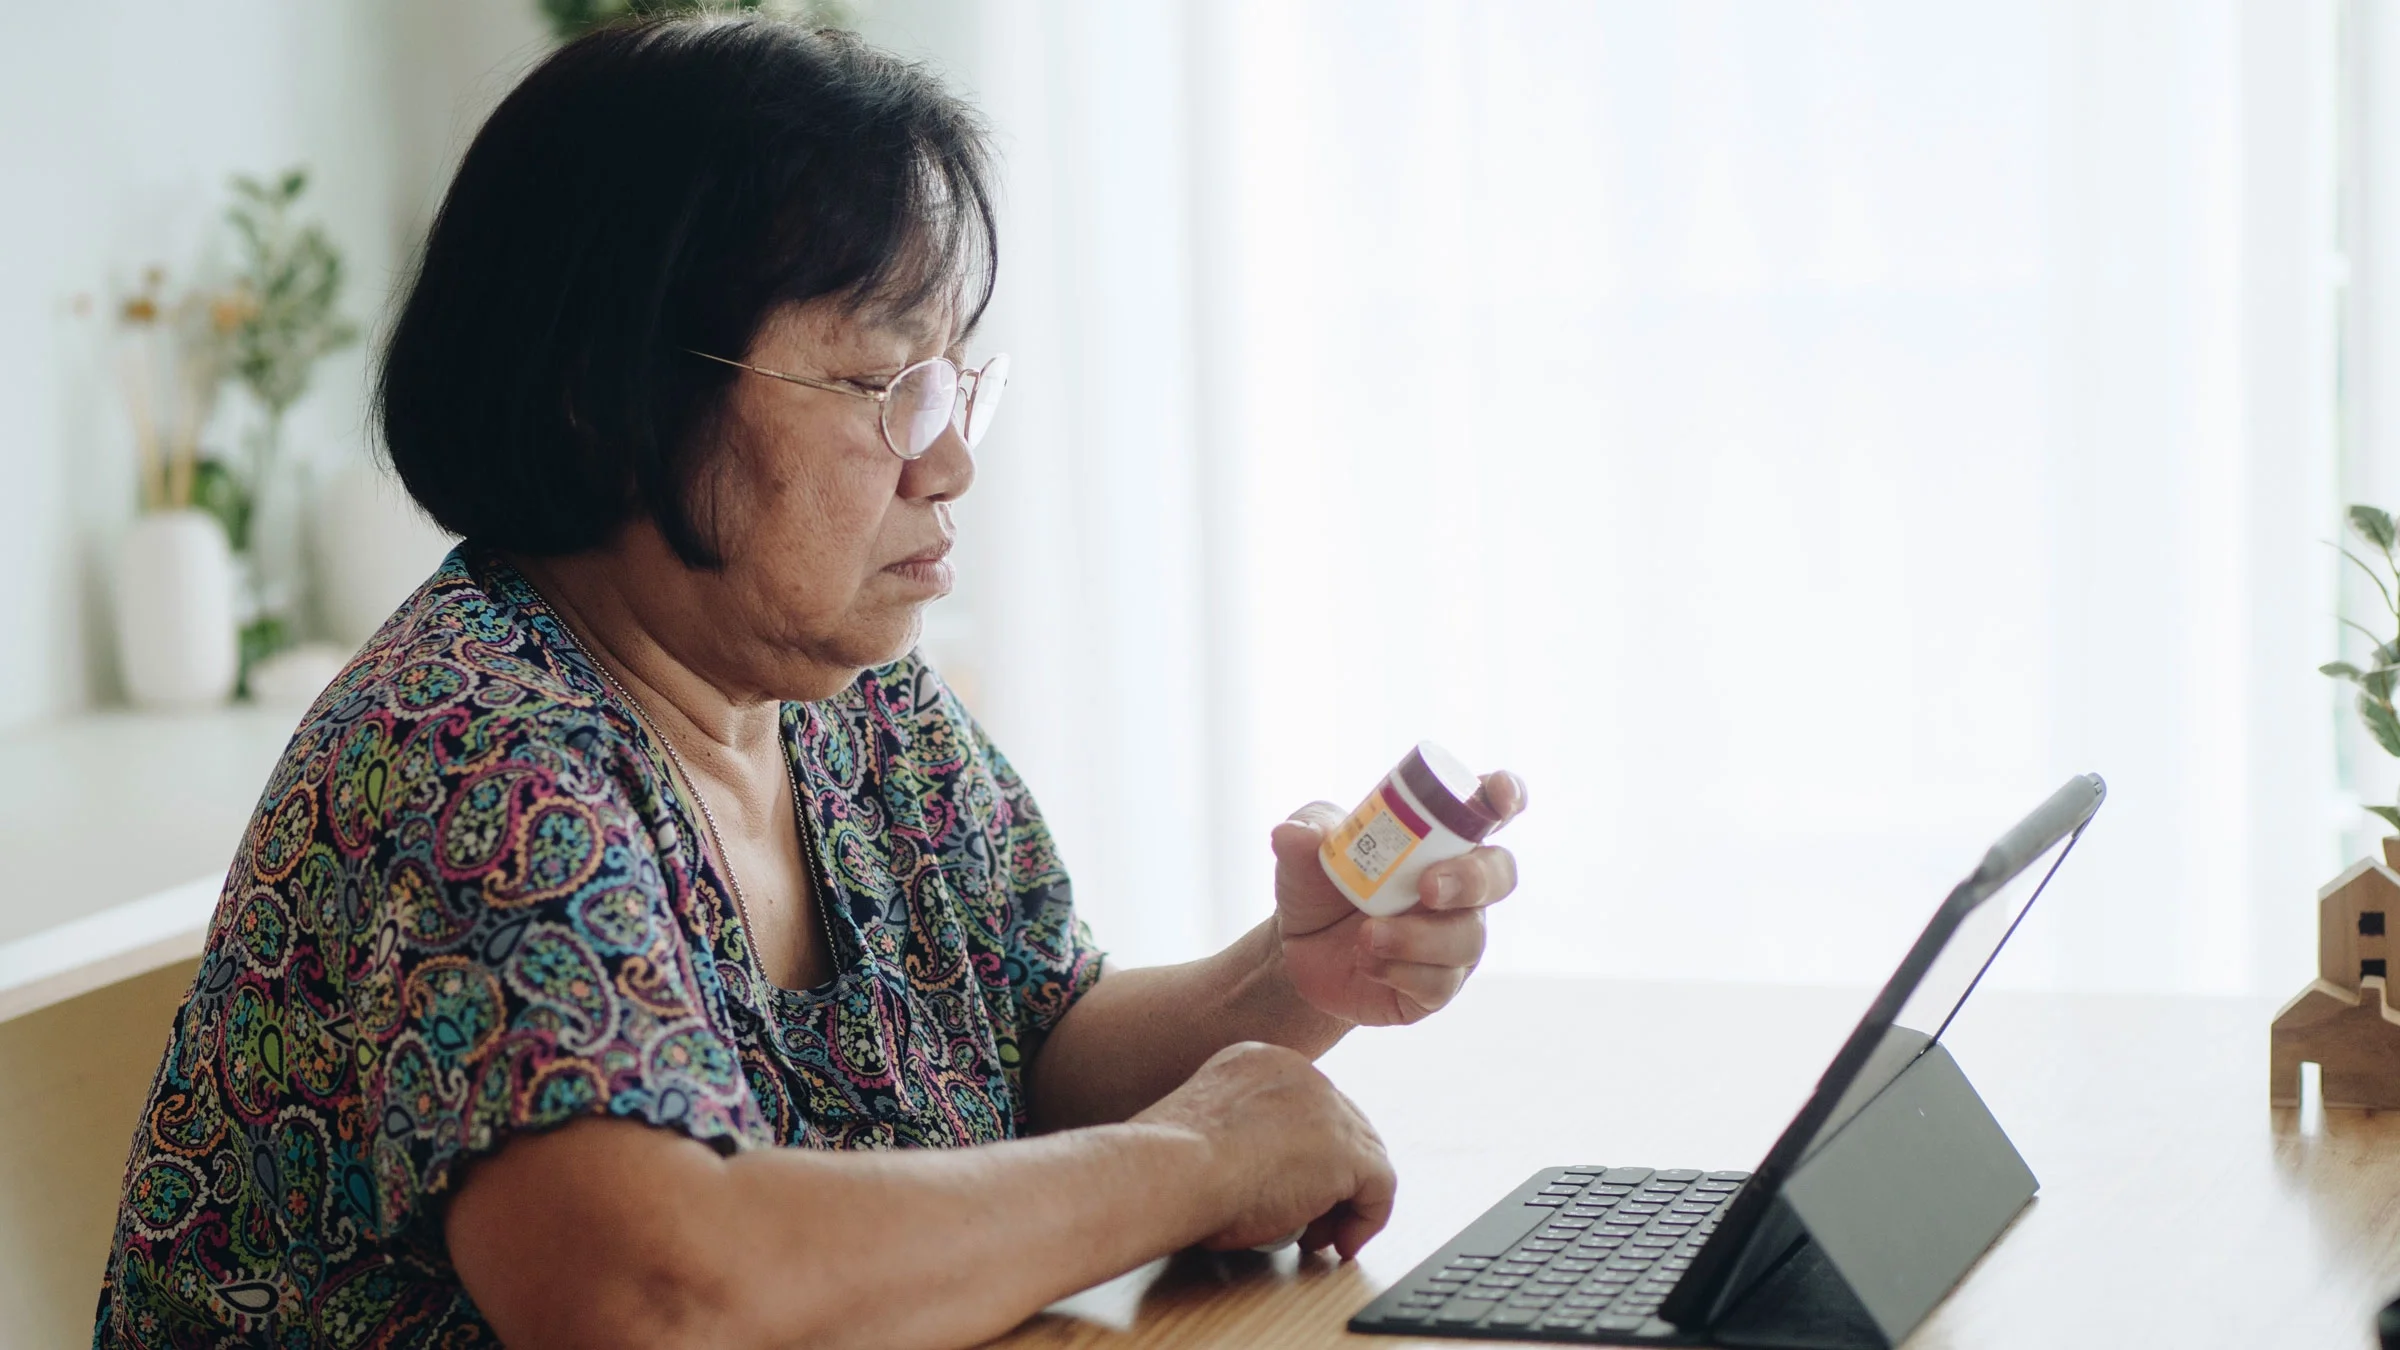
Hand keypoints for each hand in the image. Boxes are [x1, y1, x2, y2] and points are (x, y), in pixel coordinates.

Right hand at [1134, 1041, 1395, 1257]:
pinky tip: (1341, 1244)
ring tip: (1318, 1237)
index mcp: (1261, 1060)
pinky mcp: (1346, 1151)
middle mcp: (1301, 1073)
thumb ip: (1234, 1134)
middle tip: (1308, 1220)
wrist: (1172, 1169)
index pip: (1308, 1105)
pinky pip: (1381, 1187)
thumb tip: (1252, 1172)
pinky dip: (1366, 1220)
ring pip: (1364, 1154)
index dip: (1306, 1153)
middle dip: (1330, 1179)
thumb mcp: (1200, 1127)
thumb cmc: (1168, 1163)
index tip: (1289, 1186)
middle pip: (1343, 1126)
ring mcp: (1328, 1108)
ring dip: (1345, 1201)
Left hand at [1272, 770, 1525, 1026]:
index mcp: (1438, 838)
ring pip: (1468, 937)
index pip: (1487, 807)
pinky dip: (1402, 971)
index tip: (1498, 794)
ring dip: (1418, 937)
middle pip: (1499, 874)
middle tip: (1426, 888)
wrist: (1297, 951)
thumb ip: (1305, 834)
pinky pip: (1441, 983)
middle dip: (1471, 880)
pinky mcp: (1438, 985)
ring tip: (1368, 935)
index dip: (1505, 795)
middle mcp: (1459, 886)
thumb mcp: (1303, 852)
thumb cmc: (1317, 886)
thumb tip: (1294, 833)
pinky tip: (1368, 962)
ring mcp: (1454, 937)